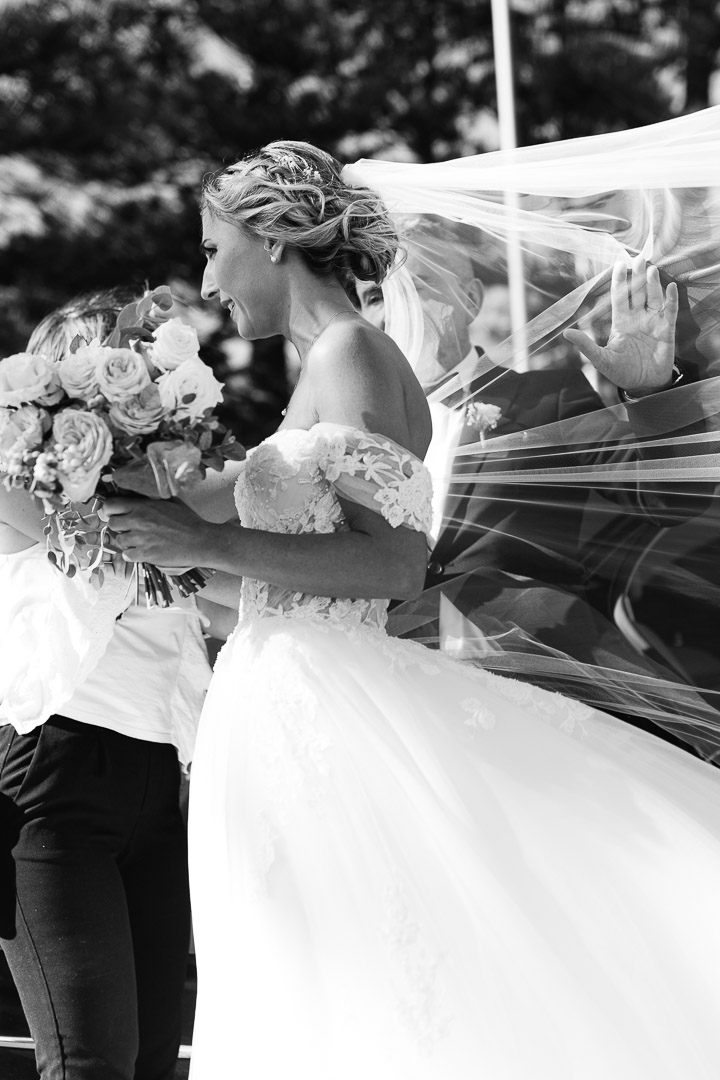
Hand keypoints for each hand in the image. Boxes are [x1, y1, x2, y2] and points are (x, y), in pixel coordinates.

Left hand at [101, 496, 216, 566]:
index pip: (111, 505)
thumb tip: (147, 487)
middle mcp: (138, 520)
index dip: (110, 510)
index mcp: (143, 505)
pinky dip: (133, 555)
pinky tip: (143, 551)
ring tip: (139, 541)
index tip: (115, 514)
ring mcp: (140, 538)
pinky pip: (126, 555)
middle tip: (129, 529)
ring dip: (127, 542)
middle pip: (112, 524)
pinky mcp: (145, 554)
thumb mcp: (171, 500)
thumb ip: (155, 495)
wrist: (200, 541)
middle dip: (119, 527)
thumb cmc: (189, 520)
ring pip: (119, 540)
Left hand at [564, 256, 678, 395]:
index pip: (619, 297)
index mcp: (621, 322)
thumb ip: (586, 346)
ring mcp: (652, 323)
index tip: (618, 264)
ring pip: (653, 298)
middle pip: (637, 292)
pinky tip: (670, 288)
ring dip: (653, 285)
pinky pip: (669, 312)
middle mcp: (637, 318)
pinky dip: (670, 300)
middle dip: (638, 276)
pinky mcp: (666, 330)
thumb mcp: (601, 360)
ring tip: (651, 269)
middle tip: (639, 258)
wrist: (642, 385)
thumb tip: (566, 334)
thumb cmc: (621, 372)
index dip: (619, 281)